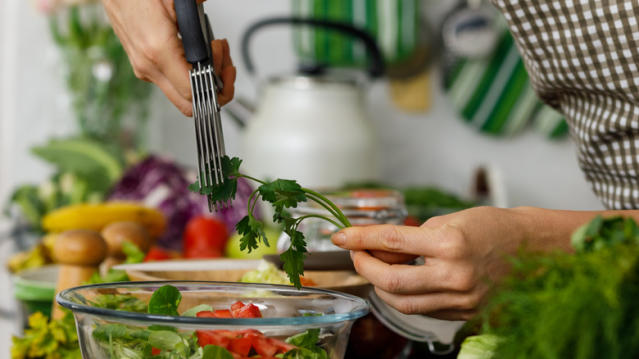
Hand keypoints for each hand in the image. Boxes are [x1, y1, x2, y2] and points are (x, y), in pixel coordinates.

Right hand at [103, 0, 235, 115]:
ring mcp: (145, 69)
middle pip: (188, 104)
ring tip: (215, 51)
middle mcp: (149, 66)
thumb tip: (212, 17)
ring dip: (204, 78)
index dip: (216, 87)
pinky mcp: (144, 66)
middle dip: (214, 90)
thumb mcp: (175, 1)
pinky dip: (191, 71)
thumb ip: (198, 15)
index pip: (192, 92)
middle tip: (225, 66)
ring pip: (182, 93)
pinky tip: (200, 52)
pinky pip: (174, 81)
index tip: (225, 70)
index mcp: (158, 51)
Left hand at [331, 206, 531, 320]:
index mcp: (450, 243)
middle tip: (356, 254)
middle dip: (364, 268)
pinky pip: (423, 310)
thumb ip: (413, 239)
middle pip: (390, 281)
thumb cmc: (492, 226)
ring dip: (380, 286)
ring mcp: (461, 299)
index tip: (339, 235)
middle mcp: (454, 275)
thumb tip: (380, 251)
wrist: (534, 249)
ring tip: (377, 268)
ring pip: (403, 303)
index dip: (359, 238)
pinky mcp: (465, 313)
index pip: (391, 242)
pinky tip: (403, 282)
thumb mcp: (448, 220)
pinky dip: (405, 297)